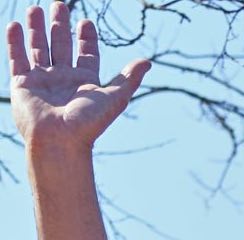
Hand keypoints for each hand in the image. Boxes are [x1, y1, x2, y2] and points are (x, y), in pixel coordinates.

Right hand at [6, 2, 149, 152]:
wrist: (59, 139)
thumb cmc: (88, 121)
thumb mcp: (115, 96)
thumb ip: (129, 78)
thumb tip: (147, 61)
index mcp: (86, 81)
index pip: (87, 54)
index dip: (86, 38)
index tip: (86, 22)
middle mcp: (64, 79)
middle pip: (61, 45)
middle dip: (60, 25)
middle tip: (59, 4)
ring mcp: (43, 80)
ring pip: (38, 48)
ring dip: (37, 28)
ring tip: (35, 8)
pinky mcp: (23, 83)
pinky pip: (17, 58)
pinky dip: (15, 41)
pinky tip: (14, 25)